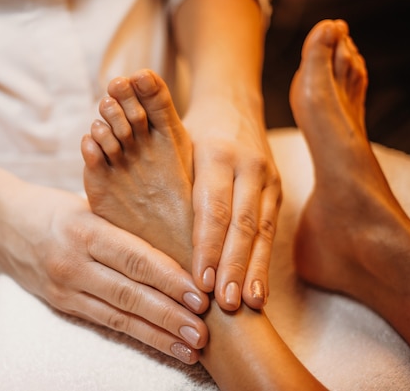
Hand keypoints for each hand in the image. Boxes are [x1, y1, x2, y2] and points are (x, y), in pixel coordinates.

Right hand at [0, 183, 209, 363]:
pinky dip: (136, 335)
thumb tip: (180, 245)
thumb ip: (126, 224)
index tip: (200, 296)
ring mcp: (65, 287)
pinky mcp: (61, 303)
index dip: (169, 279)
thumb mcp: (89, 203)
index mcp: (84, 229)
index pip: (134, 257)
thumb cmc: (53, 206)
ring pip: (118, 317)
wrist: (1, 220)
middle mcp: (73, 261)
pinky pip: (103, 323)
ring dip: (157, 335)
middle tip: (203, 332)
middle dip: (170, 315)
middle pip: (129, 293)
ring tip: (190, 349)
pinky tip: (160, 344)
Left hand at [184, 96, 281, 310]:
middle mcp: (248, 167)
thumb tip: (131, 219)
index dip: (208, 245)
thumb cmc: (192, 132)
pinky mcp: (277, 192)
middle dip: (233, 266)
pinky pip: (271, 231)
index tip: (201, 279)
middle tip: (224, 302)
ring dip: (254, 270)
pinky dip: (264, 263)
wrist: (234, 106)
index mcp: (217, 154)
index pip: (213, 207)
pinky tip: (258, 291)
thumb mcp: (176, 144)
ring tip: (247, 304)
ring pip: (262, 231)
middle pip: (241, 223)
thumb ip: (164, 179)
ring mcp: (268, 180)